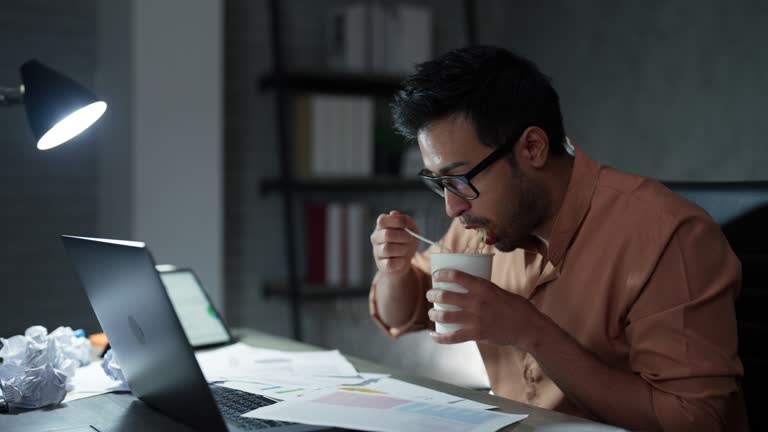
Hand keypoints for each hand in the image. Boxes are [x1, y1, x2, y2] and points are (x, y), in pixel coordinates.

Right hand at [370, 210, 419, 276]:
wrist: (404, 261)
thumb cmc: (406, 242)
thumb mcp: (411, 229)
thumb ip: (406, 220)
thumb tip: (394, 214)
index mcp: (381, 226)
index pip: (382, 220)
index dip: (397, 221)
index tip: (407, 226)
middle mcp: (376, 237)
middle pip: (387, 235)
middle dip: (403, 237)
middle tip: (409, 239)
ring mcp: (377, 252)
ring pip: (387, 249)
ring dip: (402, 249)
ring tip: (405, 250)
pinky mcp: (381, 265)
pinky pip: (390, 263)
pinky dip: (400, 262)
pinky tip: (402, 260)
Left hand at [426, 269, 544, 347]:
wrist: (528, 327)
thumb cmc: (516, 307)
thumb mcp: (499, 291)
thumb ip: (483, 290)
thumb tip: (467, 289)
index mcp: (483, 287)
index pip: (456, 276)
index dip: (442, 275)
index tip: (436, 276)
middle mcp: (476, 301)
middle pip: (445, 296)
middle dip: (433, 295)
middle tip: (430, 295)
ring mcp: (475, 318)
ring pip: (445, 316)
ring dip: (433, 314)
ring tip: (431, 313)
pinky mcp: (476, 334)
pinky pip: (452, 337)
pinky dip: (440, 338)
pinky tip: (433, 336)